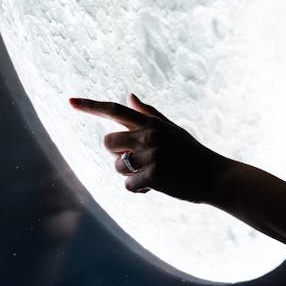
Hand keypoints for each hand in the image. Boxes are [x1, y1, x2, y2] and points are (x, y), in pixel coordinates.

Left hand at [68, 93, 229, 202]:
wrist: (215, 176)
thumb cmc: (192, 153)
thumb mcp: (172, 129)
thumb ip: (149, 114)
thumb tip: (129, 96)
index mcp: (151, 122)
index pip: (114, 110)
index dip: (90, 106)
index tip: (69, 101)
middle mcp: (149, 135)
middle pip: (108, 142)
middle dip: (118, 154)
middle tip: (140, 160)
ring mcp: (151, 154)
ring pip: (117, 166)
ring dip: (130, 175)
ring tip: (154, 174)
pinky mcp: (153, 175)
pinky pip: (128, 185)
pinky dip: (139, 189)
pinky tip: (158, 186)